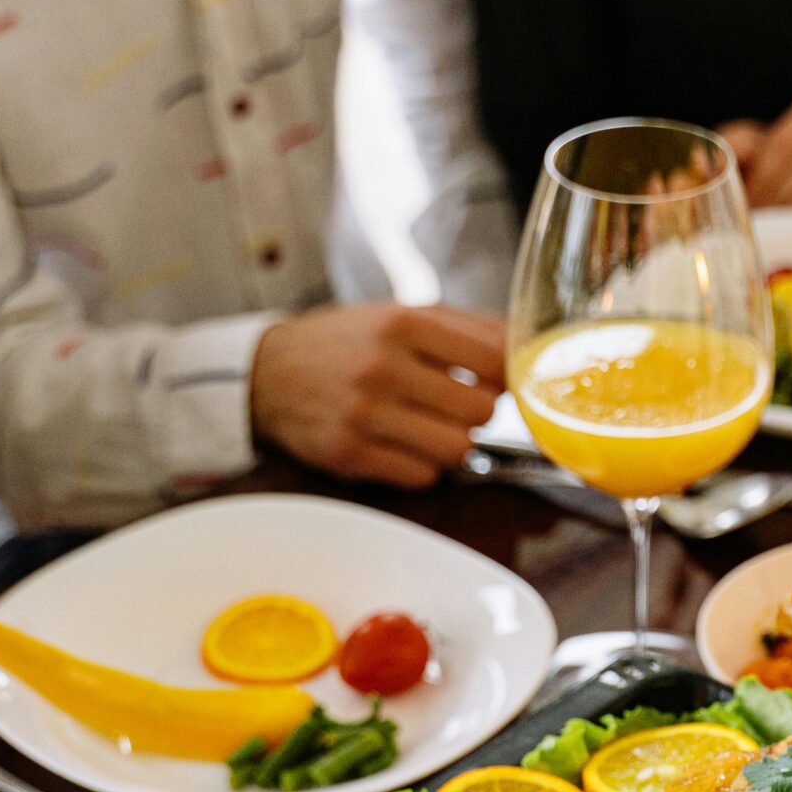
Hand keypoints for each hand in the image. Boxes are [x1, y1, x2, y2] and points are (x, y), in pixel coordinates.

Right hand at [250, 302, 505, 488]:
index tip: (493, 380)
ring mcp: (365, 413)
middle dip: (476, 412)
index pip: (494, 360)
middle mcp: (384, 366)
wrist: (267, 374)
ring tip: (429, 428)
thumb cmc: (346, 343)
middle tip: (455, 405)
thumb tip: (524, 340)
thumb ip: (466, 326)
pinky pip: (422, 477)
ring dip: (451, 444)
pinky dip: (421, 467)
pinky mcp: (350, 454)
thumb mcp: (400, 314)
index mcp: (403, 323)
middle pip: (481, 410)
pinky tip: (400, 446)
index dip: (504, 376)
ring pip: (457, 449)